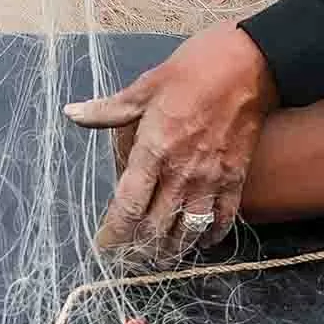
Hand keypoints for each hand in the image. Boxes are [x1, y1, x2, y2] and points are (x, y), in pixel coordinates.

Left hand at [64, 24, 278, 262]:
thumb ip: (109, 109)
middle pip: (156, 227)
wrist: (250, 64)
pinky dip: (210, 236)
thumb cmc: (194, 70)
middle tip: (127, 259)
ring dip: (172, 251)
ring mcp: (212, 179)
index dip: (114, 233)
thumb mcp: (145, 86)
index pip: (128, 206)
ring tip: (159, 260)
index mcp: (154, 149)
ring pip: (189, 232)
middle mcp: (181, 172)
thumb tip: (72, 113)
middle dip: (139, 249)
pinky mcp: (236, 178)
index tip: (103, 247)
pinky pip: (223, 219)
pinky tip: (200, 241)